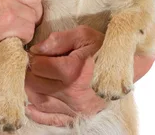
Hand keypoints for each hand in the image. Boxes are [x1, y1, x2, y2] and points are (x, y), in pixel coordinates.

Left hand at [24, 26, 154, 126]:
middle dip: (28, 73)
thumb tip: (35, 50)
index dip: (31, 58)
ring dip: (29, 90)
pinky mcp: (78, 116)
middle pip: (34, 85)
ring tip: (31, 78)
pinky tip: (30, 104)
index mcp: (71, 71)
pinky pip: (51, 119)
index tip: (32, 52)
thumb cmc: (103, 48)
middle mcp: (72, 93)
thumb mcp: (82, 35)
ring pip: (39, 102)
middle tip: (29, 64)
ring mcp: (75, 108)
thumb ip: (57, 40)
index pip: (37, 66)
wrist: (127, 67)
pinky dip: (37, 113)